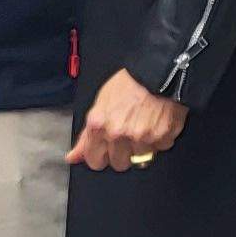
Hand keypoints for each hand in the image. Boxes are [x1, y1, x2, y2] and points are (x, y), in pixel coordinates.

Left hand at [69, 69, 187, 170]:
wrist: (158, 72)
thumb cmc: (129, 84)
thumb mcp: (100, 104)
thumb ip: (86, 135)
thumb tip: (73, 157)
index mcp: (99, 126)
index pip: (94, 161)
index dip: (101, 155)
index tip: (106, 150)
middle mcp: (119, 134)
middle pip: (119, 164)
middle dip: (123, 153)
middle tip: (128, 135)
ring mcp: (141, 138)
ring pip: (141, 159)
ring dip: (143, 146)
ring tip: (145, 126)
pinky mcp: (162, 137)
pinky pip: (161, 148)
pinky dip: (161, 139)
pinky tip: (158, 123)